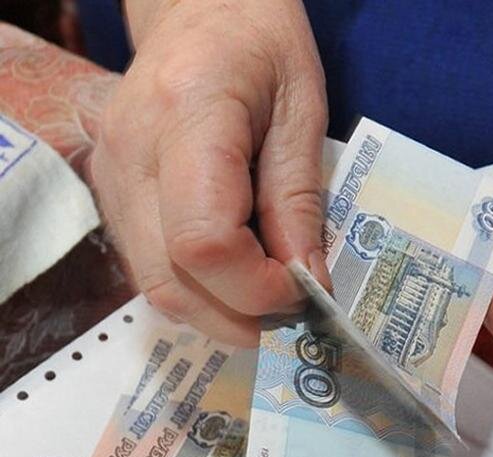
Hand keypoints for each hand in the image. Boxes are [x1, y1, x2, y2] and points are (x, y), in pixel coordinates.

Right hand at [91, 0, 328, 345]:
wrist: (198, 11)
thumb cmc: (262, 45)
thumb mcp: (302, 112)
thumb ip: (299, 201)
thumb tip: (307, 284)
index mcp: (188, 118)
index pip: (204, 242)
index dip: (257, 286)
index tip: (303, 287)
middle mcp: (131, 156)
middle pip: (171, 281)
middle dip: (240, 315)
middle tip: (294, 311)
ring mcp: (110, 178)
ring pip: (155, 287)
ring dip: (218, 311)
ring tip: (269, 295)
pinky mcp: (111, 195)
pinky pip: (150, 268)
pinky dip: (198, 289)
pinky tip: (237, 273)